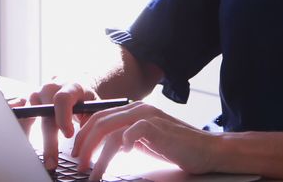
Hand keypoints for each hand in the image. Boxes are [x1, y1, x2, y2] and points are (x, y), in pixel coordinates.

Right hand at [28, 78, 99, 169]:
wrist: (74, 82)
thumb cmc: (84, 97)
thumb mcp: (94, 104)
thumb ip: (91, 119)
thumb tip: (85, 139)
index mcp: (70, 86)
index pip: (62, 99)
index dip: (63, 118)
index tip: (68, 135)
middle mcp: (50, 88)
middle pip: (46, 114)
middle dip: (49, 141)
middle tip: (52, 162)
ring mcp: (37, 93)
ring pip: (31, 116)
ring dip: (34, 138)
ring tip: (41, 156)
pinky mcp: (28, 101)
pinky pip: (23, 117)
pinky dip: (25, 130)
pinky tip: (27, 142)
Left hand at [71, 101, 217, 181]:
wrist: (206, 149)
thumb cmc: (175, 147)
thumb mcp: (144, 141)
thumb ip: (125, 139)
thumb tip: (101, 150)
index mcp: (132, 110)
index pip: (99, 117)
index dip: (84, 135)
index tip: (76, 152)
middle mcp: (138, 109)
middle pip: (100, 122)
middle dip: (85, 145)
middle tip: (78, 163)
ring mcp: (148, 116)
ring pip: (111, 131)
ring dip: (98, 155)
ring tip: (92, 173)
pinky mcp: (158, 127)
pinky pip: (132, 131)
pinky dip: (124, 143)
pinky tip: (123, 155)